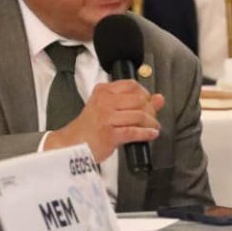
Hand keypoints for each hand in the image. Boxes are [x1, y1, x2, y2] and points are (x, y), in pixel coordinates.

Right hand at [43, 80, 163, 161]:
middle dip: (150, 110)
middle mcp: (104, 102)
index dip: (145, 93)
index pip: (131, 85)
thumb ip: (133, 102)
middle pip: (138, 100)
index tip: (148, 102)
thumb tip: (159, 98)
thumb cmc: (89, 128)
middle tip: (152, 118)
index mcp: (103, 92)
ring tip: (153, 127)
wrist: (72, 145)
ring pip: (139, 116)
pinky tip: (151, 134)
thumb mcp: (108, 108)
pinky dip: (146, 134)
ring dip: (151, 123)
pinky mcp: (110, 135)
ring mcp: (107, 118)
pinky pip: (134, 132)